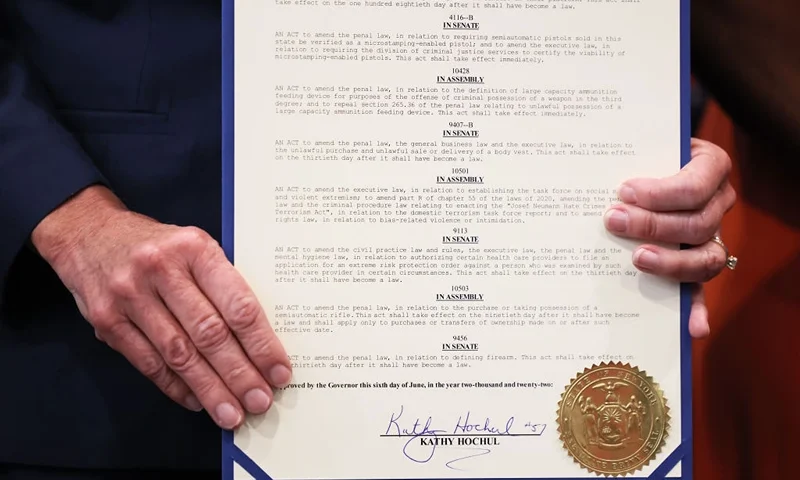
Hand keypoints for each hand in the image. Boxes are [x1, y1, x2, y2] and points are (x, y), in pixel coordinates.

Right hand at [32, 186, 291, 429]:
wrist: (88, 232)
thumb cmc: (157, 245)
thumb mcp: (195, 245)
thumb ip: (223, 282)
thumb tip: (260, 339)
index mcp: (194, 248)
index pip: (237, 304)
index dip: (261, 344)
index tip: (279, 371)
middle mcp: (161, 270)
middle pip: (209, 334)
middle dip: (239, 374)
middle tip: (260, 401)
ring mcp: (130, 296)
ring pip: (179, 354)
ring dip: (209, 389)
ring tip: (231, 413)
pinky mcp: (106, 321)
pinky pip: (148, 363)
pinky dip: (176, 386)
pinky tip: (197, 401)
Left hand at [603, 138, 735, 337]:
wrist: (648, 157)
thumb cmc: (639, 153)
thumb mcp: (639, 145)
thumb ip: (629, 158)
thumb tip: (596, 182)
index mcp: (710, 167)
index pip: (695, 185)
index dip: (662, 193)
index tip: (625, 190)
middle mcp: (718, 202)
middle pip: (698, 223)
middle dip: (653, 225)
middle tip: (613, 221)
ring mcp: (711, 235)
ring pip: (706, 258)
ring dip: (671, 263)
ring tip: (637, 260)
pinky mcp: (696, 262)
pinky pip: (701, 288)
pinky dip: (699, 310)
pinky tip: (692, 328)